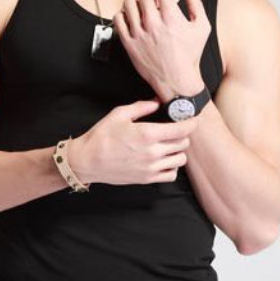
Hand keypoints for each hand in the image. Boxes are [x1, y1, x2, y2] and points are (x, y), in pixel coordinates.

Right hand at [68, 99, 198, 185]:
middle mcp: (152, 152)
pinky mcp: (147, 179)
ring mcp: (151, 168)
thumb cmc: (101, 136)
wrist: (87, 161)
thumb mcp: (119, 114)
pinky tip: (163, 160)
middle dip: (182, 135)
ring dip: (178, 151)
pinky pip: (171, 175)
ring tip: (169, 146)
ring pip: (180, 159)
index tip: (191, 120)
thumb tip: (157, 102)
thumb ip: (141, 107)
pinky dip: (171, 167)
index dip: (191, 123)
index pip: (182, 129)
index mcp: (147, 134)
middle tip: (174, 131)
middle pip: (183, 143)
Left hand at [113, 0, 210, 99]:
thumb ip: (196, 4)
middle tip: (152, 3)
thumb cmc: (191, 54)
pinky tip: (131, 20)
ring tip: (141, 11)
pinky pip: (118, 19)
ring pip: (128, 4)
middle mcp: (154, 23)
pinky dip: (123, 16)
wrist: (177, 80)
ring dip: (135, 4)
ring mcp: (139, 33)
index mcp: (172, 17)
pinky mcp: (129, 44)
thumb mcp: (202, 28)